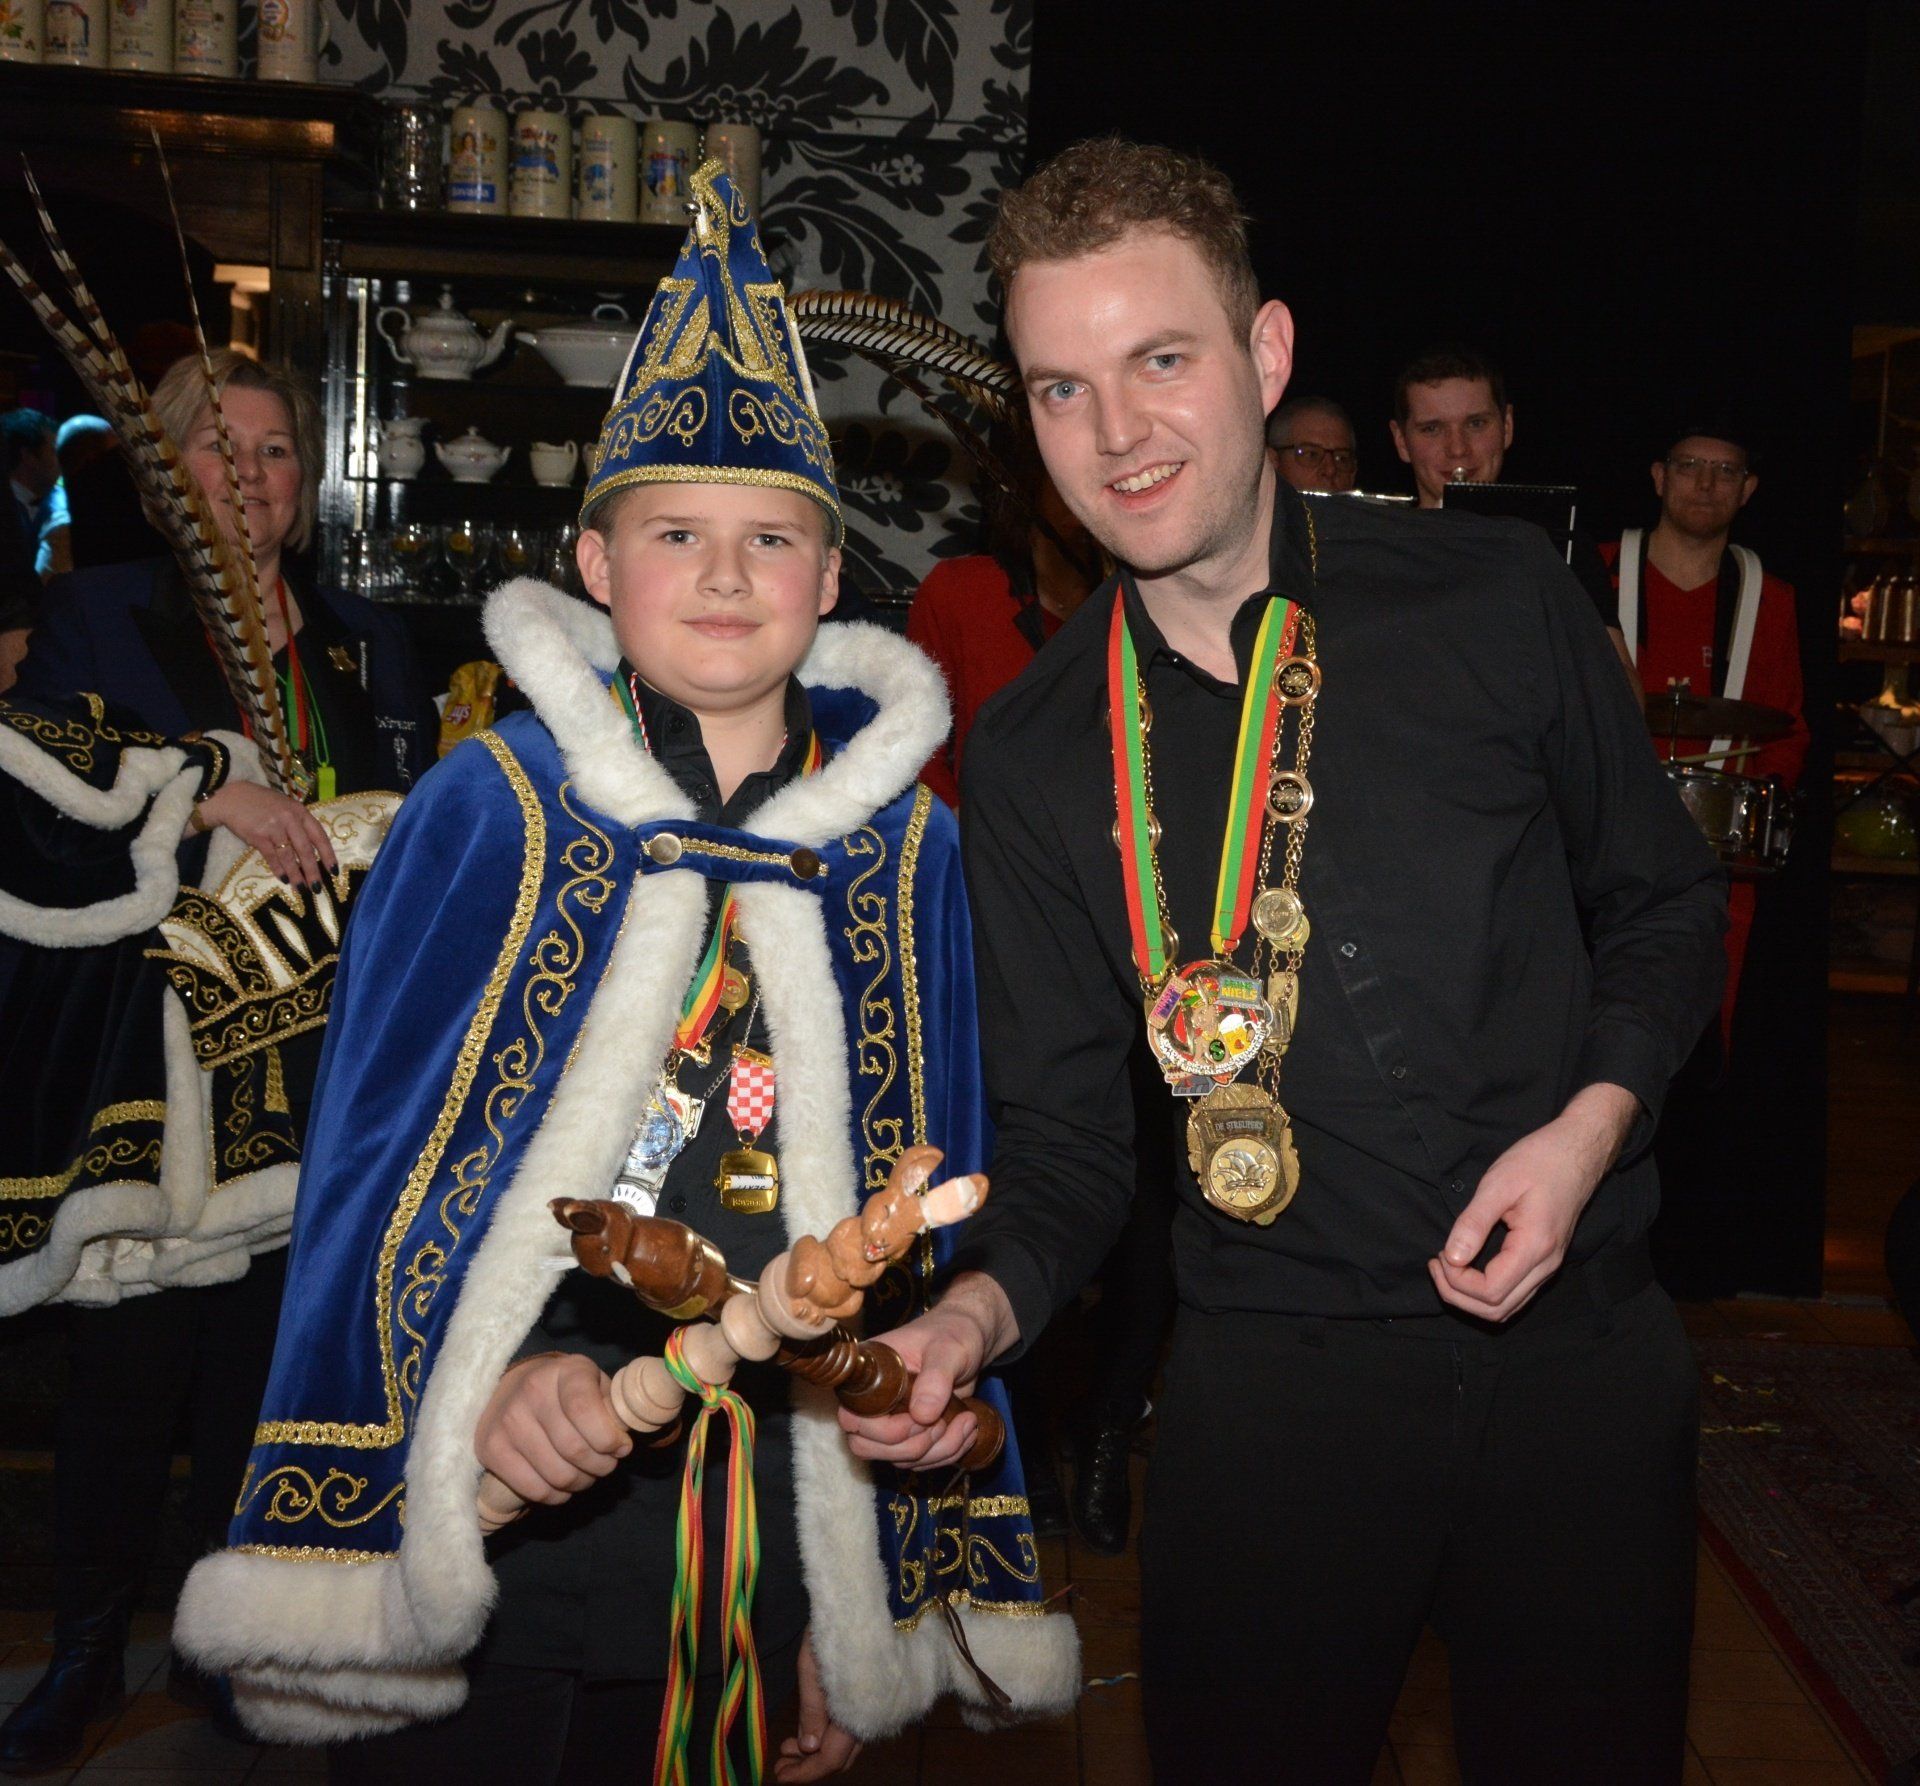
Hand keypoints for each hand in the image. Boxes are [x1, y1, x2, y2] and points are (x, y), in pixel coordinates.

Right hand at [195, 780, 337, 886]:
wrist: (232, 797)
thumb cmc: (262, 804)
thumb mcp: (286, 807)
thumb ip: (298, 824)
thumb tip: (311, 851)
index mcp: (300, 812)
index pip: (320, 836)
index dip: (328, 855)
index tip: (334, 871)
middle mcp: (290, 819)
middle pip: (306, 849)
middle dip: (313, 871)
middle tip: (318, 888)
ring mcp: (274, 827)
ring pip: (289, 856)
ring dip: (296, 875)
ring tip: (302, 889)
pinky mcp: (258, 836)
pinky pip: (272, 856)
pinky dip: (279, 869)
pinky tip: (284, 879)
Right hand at [474, 1353, 630, 1506]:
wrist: (513, 1386)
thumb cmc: (565, 1390)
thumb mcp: (594, 1384)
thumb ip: (611, 1408)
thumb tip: (623, 1444)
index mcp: (565, 1372)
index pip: (585, 1411)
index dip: (608, 1439)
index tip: (621, 1448)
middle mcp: (532, 1392)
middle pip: (574, 1449)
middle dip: (600, 1467)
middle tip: (605, 1466)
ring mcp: (508, 1421)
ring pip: (557, 1474)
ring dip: (580, 1483)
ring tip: (585, 1475)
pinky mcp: (490, 1448)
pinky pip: (533, 1488)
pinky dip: (555, 1496)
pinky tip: (562, 1486)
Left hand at [773, 1630, 861, 1781]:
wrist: (864, 1598)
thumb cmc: (835, 1625)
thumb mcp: (813, 1664)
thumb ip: (812, 1709)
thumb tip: (808, 1749)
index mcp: (857, 1710)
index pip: (831, 1759)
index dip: (805, 1773)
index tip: (779, 1775)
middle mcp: (872, 1716)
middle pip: (840, 1758)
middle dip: (809, 1766)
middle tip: (780, 1763)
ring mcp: (876, 1708)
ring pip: (846, 1746)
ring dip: (817, 1752)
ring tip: (788, 1748)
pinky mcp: (875, 1699)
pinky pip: (852, 1729)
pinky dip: (829, 1736)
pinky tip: (811, 1730)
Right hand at [836, 1271, 1013, 1471]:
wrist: (972, 1339)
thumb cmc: (954, 1333)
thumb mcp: (949, 1349)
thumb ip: (936, 1377)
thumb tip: (922, 1416)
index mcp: (868, 1375)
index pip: (852, 1419)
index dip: (886, 1430)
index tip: (923, 1417)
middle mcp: (871, 1400)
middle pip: (867, 1448)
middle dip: (914, 1446)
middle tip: (944, 1422)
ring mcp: (890, 1420)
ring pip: (898, 1459)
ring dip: (938, 1451)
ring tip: (967, 1421)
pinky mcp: (911, 1433)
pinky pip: (919, 1461)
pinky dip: (947, 1453)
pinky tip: (968, 1430)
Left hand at [1429, 1082, 1639, 1322]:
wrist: (1577, 1151)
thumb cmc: (1539, 1160)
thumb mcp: (1497, 1184)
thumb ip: (1473, 1223)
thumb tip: (1451, 1258)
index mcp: (1535, 1248)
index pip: (1491, 1292)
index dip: (1457, 1281)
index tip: (1440, 1253)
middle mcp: (1546, 1266)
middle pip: (1498, 1310)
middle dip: (1458, 1295)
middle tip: (1436, 1263)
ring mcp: (1548, 1266)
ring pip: (1507, 1307)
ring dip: (1471, 1297)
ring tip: (1447, 1266)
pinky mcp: (1545, 1261)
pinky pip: (1515, 1293)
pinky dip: (1487, 1291)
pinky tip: (1468, 1266)